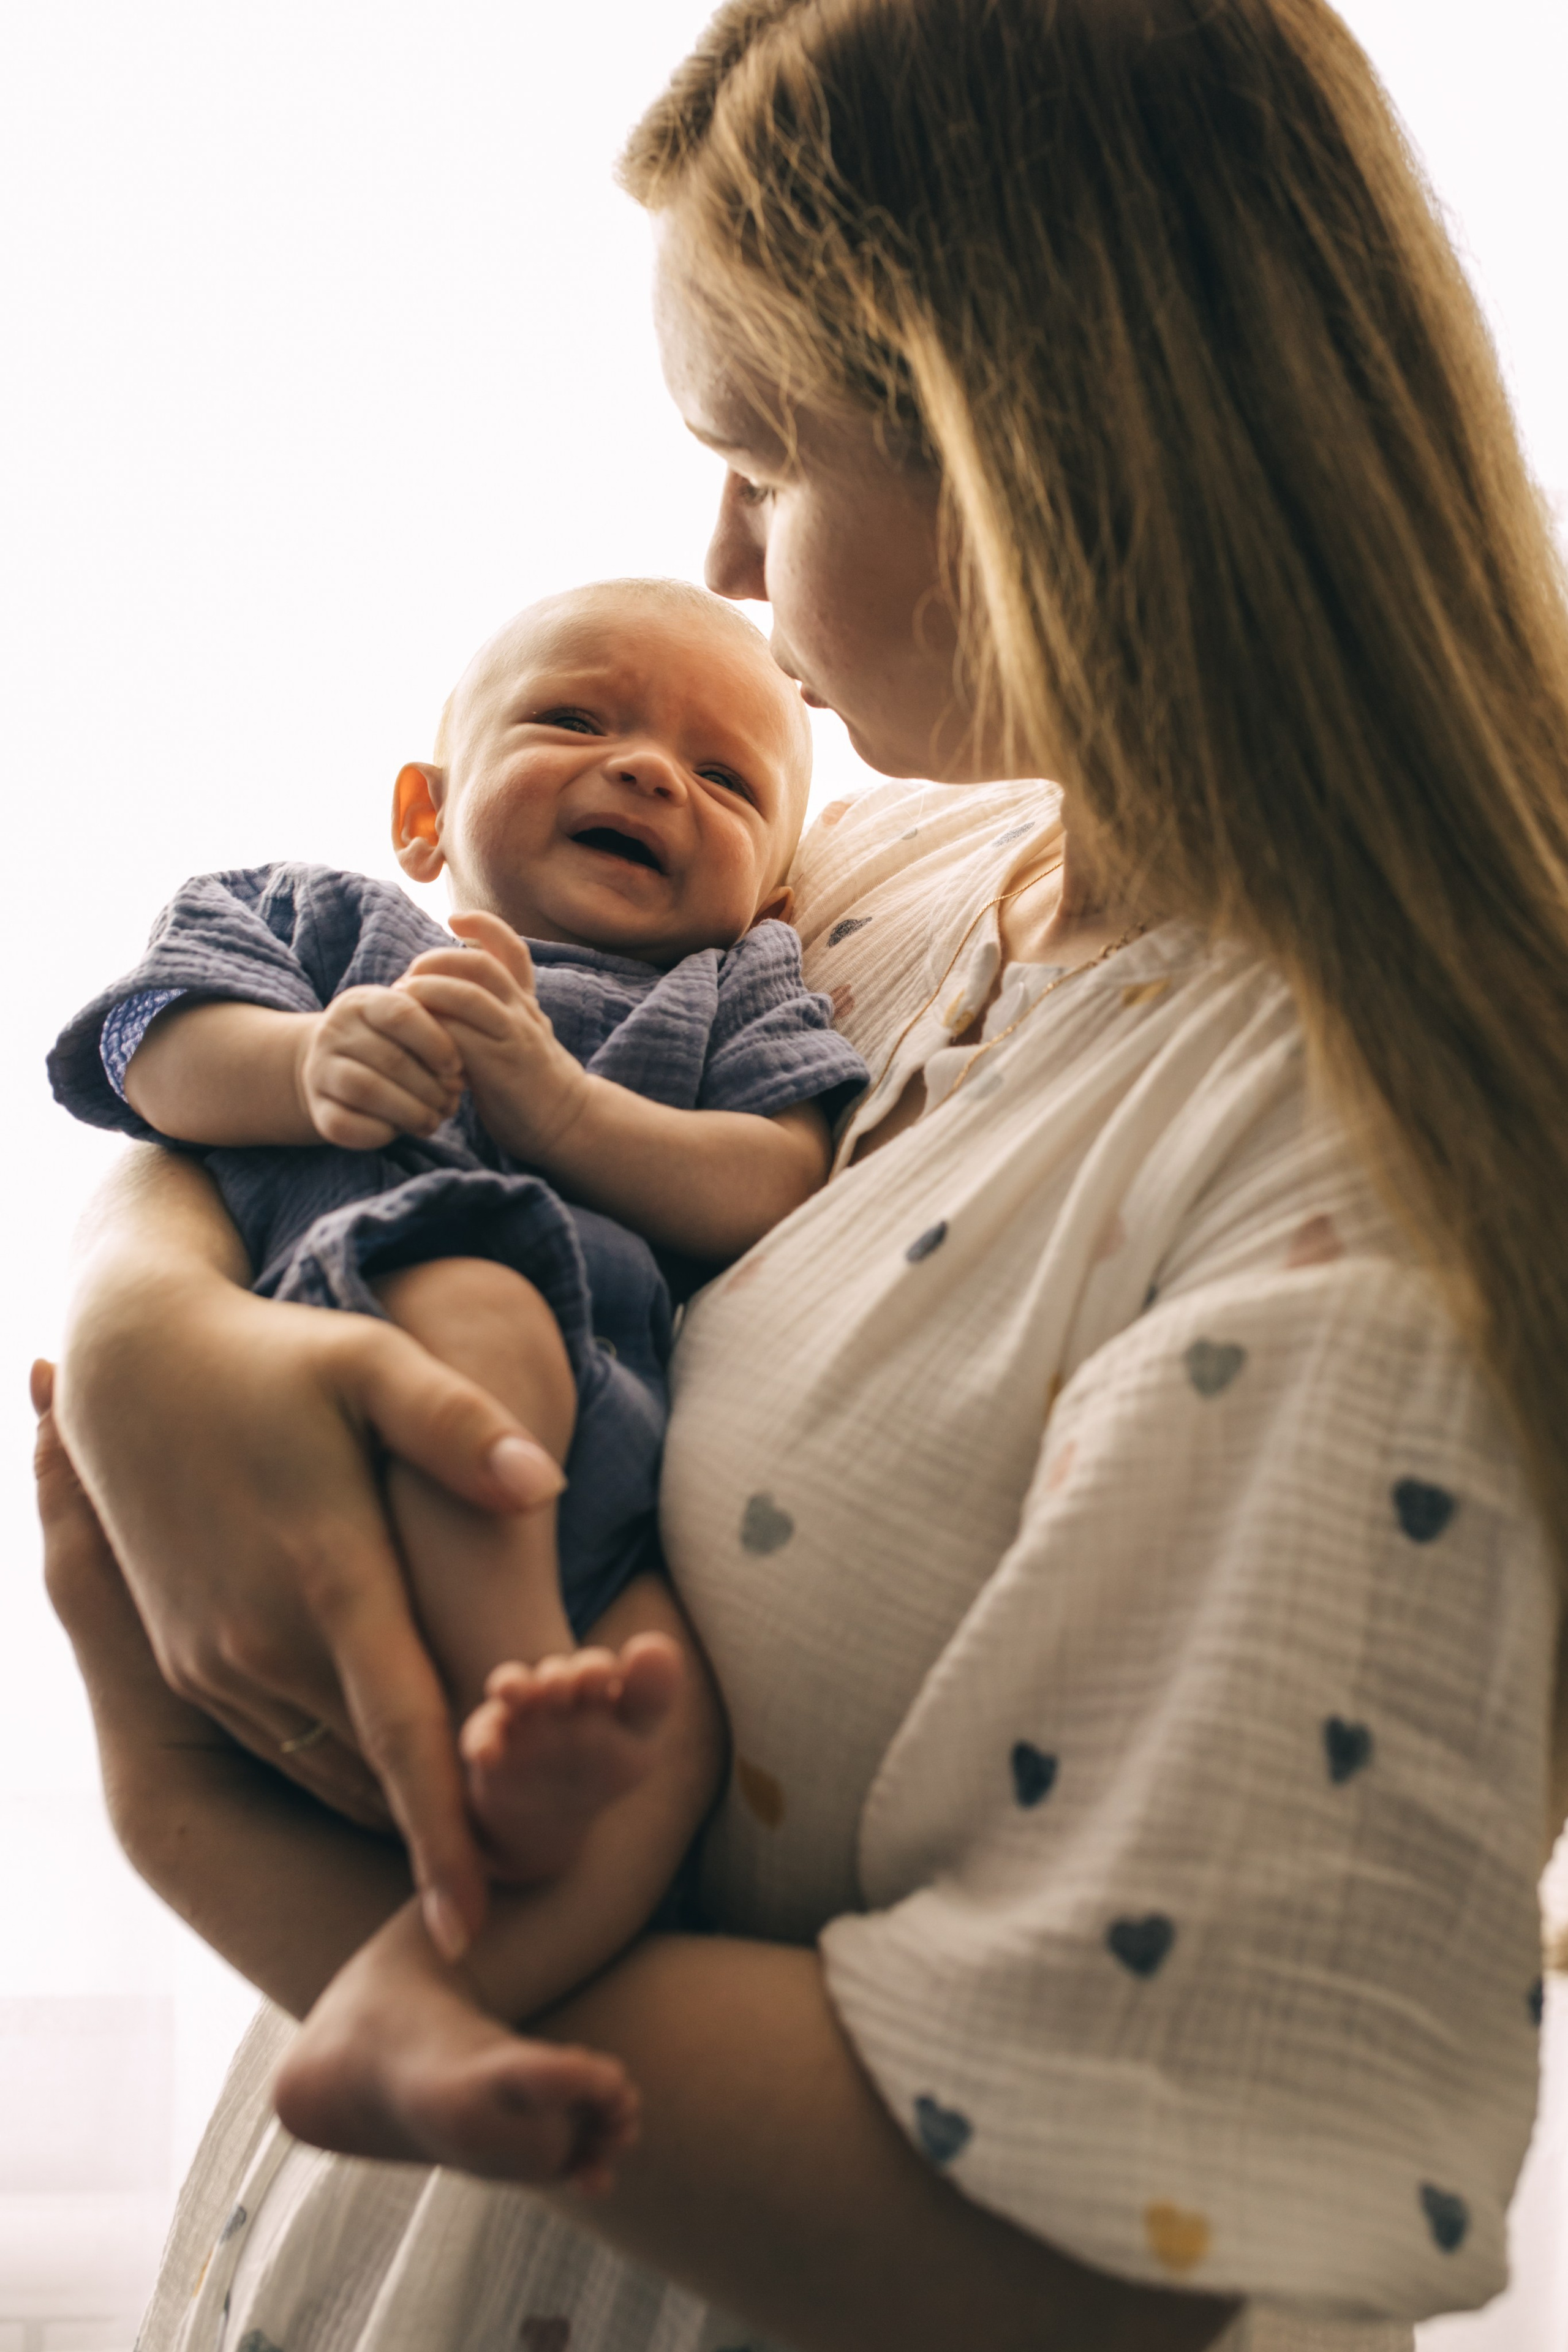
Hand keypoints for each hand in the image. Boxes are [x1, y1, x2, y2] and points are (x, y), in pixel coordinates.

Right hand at [56, 1169, 566, 1955]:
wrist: (131, 1368)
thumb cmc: (275, 1356)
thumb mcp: (370, 1362)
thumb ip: (456, 1425)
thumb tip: (543, 1485)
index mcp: (323, 1572)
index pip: (400, 1728)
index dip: (442, 1832)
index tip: (479, 1925)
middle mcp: (261, 1637)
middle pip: (371, 1769)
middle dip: (443, 1836)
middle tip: (535, 1888)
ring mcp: (215, 1657)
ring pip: (324, 1768)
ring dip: (392, 1810)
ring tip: (481, 1857)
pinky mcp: (186, 1658)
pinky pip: (282, 1742)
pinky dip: (342, 1772)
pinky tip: (398, 1782)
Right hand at [296, 985, 464, 1149]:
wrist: (334, 1066)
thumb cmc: (388, 1045)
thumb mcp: (408, 1029)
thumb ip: (434, 1039)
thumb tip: (456, 1079)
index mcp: (361, 1003)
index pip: (400, 1014)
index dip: (436, 1043)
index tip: (456, 1067)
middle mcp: (333, 1032)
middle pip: (389, 1059)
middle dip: (430, 1087)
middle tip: (449, 1101)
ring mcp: (319, 1070)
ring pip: (366, 1091)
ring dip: (409, 1112)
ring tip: (432, 1120)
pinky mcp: (318, 1109)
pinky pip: (346, 1125)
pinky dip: (380, 1133)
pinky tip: (399, 1131)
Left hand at [395, 911, 591, 1164]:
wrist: (567, 1126)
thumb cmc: (529, 1085)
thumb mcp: (516, 1039)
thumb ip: (488, 1016)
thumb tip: (438, 999)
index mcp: (526, 1003)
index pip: (511, 950)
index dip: (484, 926)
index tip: (454, 920)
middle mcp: (523, 1012)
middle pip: (480, 965)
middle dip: (436, 963)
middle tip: (409, 977)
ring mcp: (514, 1037)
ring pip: (468, 996)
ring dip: (428, 993)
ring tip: (402, 1002)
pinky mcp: (502, 1067)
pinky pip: (459, 1039)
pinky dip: (430, 1034)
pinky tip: (413, 1043)